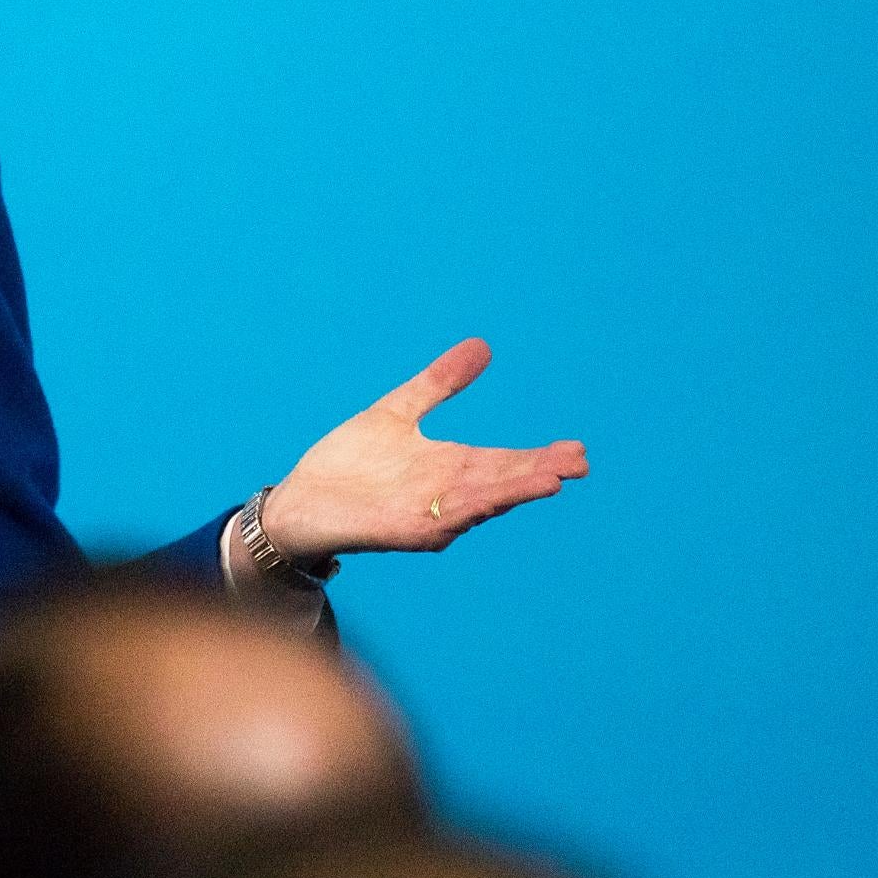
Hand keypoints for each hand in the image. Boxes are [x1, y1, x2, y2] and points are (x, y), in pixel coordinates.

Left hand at [262, 338, 586, 557]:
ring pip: (479, 503)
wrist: (300, 501)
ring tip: (551, 480)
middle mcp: (445, 494)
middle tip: (578, 463)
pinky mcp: (402, 531)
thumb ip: (438, 383)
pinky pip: (440, 521)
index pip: (503, 461)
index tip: (577, 449)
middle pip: (501, 482)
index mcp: (448, 467)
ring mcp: (428, 515)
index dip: (539, 456)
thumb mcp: (396, 412)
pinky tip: (488, 500)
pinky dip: (466, 510)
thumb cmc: (348, 464)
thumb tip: (483, 346)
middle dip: (538, 473)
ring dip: (513, 493)